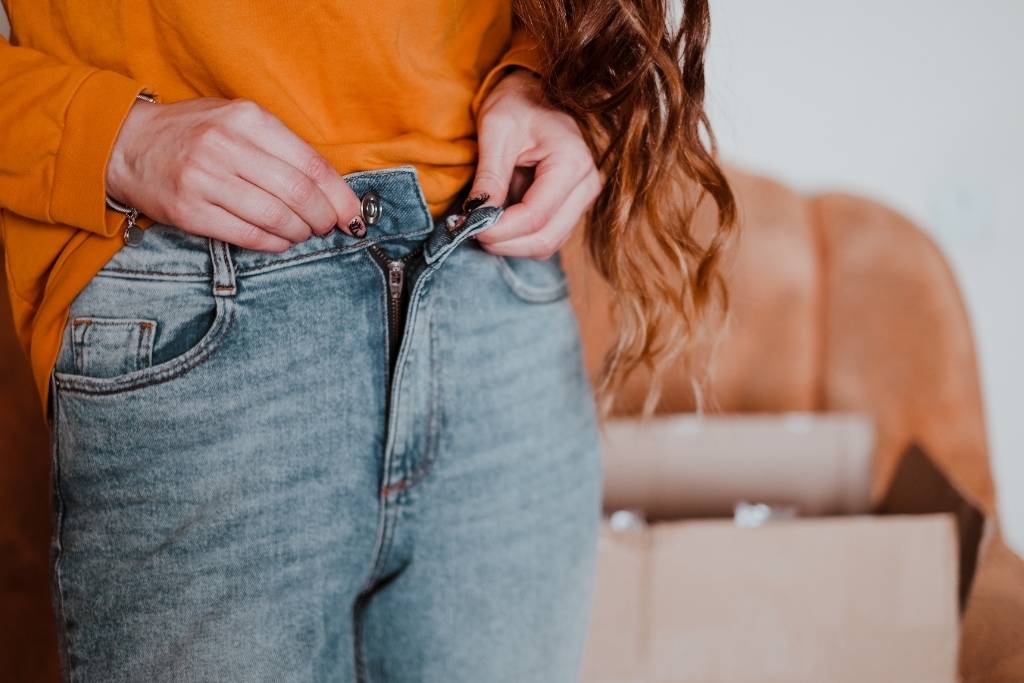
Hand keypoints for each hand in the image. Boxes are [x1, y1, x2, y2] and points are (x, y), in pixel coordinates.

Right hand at [105, 97, 364, 251]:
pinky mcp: (189, 211)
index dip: (340, 195)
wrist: (127, 144)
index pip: (311, 164)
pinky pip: (248, 234)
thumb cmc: (195, 133)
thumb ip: (281, 146)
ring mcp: (204, 179)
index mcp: (246, 118)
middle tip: (329, 226)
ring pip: (276, 217)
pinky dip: (274, 242)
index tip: (353, 214)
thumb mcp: (238, 121)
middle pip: (298, 193)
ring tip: (304, 233)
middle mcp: (225, 145)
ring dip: (300, 232)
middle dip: (324, 218)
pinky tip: (280, 240)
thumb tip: (332, 187)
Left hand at [469, 69, 601, 258]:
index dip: (500, 230)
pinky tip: (498, 223)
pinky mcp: (573, 207)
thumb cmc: (516, 103)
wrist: (534, 93)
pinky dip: (520, 239)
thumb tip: (476, 217)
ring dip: (512, 245)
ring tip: (482, 227)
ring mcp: (583, 198)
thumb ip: (490, 176)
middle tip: (471, 233)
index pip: (535, 216)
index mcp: (571, 162)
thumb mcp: (496, 130)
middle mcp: (587, 184)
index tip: (469, 228)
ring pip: (547, 244)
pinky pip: (547, 237)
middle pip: (545, 238)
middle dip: (505, 243)